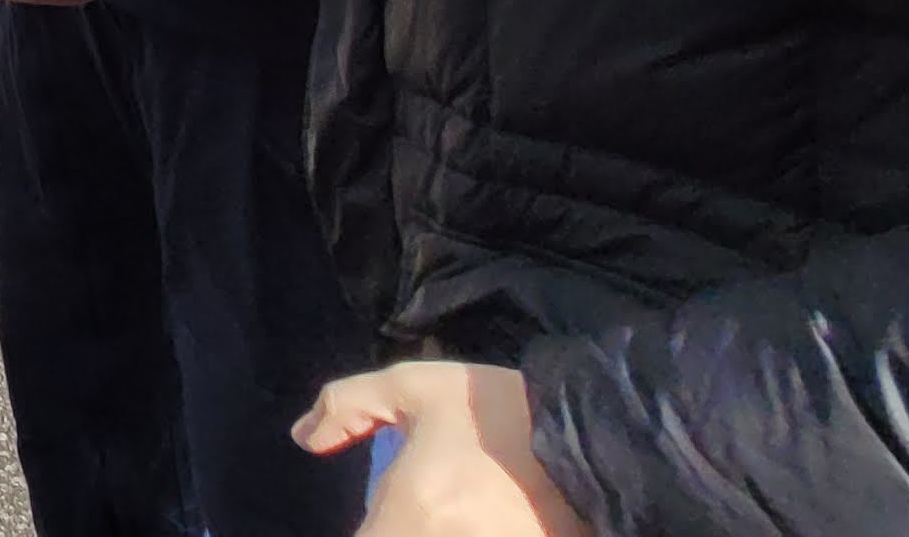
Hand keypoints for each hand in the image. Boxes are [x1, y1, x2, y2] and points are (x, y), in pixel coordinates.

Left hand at [294, 361, 586, 536]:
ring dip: (428, 531)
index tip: (380, 515)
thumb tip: (305, 438)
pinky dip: (466, 533)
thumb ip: (350, 404)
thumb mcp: (420, 387)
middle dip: (392, 528)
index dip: (369, 529)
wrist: (603, 436)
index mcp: (411, 514)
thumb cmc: (502, 412)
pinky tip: (473, 521)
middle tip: (419, 506)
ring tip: (448, 512)